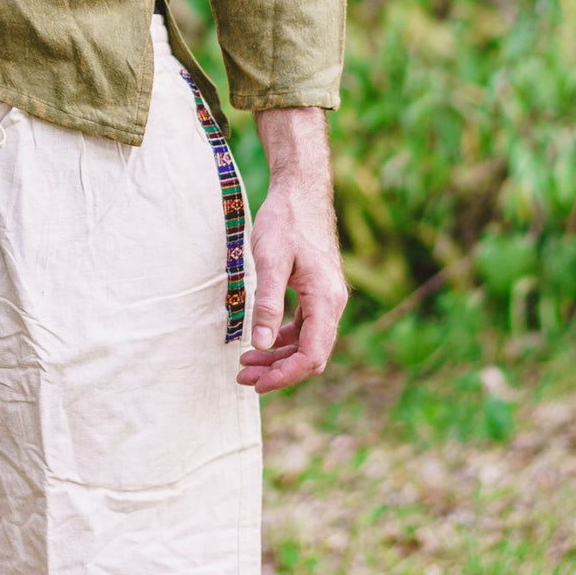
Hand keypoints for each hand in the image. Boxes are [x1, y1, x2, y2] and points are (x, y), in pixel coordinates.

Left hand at [236, 107, 346, 393]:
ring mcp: (327, 298)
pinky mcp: (318, 291)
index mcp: (326, 300)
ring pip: (307, 342)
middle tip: (243, 378)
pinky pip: (304, 326)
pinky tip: (261, 339)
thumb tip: (259, 344)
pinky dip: (283, 338)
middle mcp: (332, 303)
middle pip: (310, 354)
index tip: (256, 383)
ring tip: (246, 364)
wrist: (301, 191)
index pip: (312, 356)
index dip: (285, 375)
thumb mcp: (271, 260)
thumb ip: (267, 302)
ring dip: (278, 356)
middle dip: (278, 371)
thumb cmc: (286, 221)